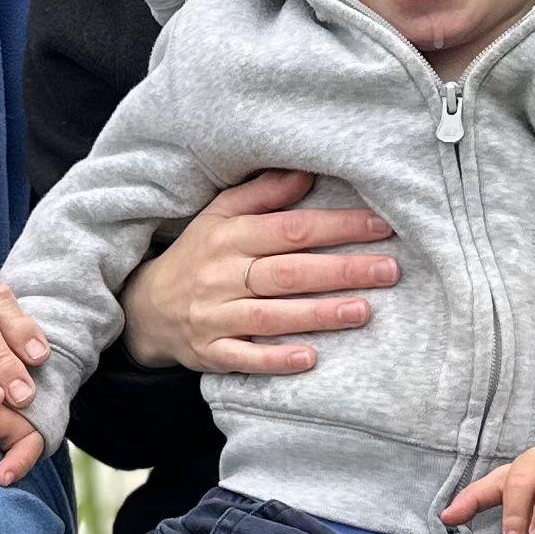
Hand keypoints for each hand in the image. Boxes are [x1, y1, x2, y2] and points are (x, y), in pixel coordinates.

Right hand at [114, 168, 398, 380]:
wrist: (146, 309)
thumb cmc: (197, 256)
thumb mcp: (219, 216)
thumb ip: (262, 195)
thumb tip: (306, 173)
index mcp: (230, 237)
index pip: (291, 229)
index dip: (337, 226)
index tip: (380, 225)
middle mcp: (222, 275)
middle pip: (288, 272)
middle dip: (341, 270)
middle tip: (389, 270)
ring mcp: (215, 316)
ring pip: (271, 316)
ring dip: (318, 314)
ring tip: (363, 311)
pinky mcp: (210, 352)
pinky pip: (244, 358)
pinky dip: (276, 359)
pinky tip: (310, 359)